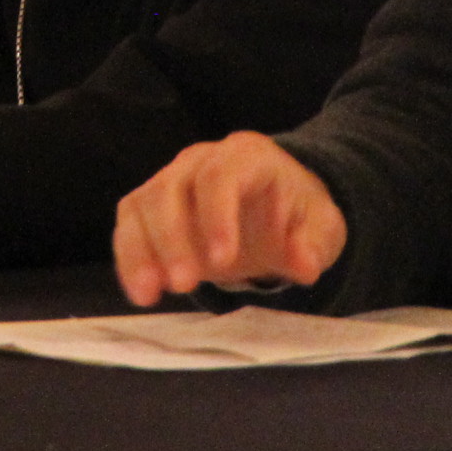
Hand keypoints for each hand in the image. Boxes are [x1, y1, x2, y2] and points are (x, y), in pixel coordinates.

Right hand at [114, 132, 347, 306]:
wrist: (275, 205)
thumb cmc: (295, 212)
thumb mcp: (321, 225)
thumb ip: (315, 242)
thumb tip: (305, 264)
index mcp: (245, 157)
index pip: (220, 176)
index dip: (217, 216)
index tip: (223, 261)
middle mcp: (199, 160)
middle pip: (170, 187)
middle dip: (172, 238)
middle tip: (184, 284)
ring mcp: (170, 180)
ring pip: (141, 204)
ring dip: (141, 251)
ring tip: (149, 293)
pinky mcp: (151, 207)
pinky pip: (130, 226)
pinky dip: (130, 259)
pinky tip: (142, 292)